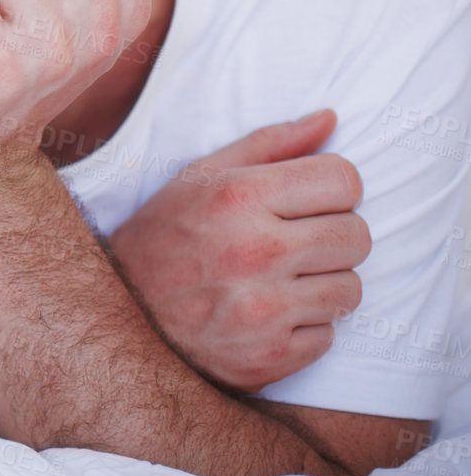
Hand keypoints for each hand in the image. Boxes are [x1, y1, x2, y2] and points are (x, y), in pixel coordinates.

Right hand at [110, 109, 368, 391]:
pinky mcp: (268, 357)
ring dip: (322, 285)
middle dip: (333, 236)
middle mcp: (253, 251)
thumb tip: (330, 118)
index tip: (309, 200)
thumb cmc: (163, 237)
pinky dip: (304, 328)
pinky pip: (328, 336)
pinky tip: (266, 316)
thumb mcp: (198, 176)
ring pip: (350, 290)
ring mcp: (262, 310)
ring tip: (279, 281)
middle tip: (294, 243)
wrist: (117, 316)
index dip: (332, 188)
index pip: (344, 180)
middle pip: (357, 236)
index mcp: (238, 197)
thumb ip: (268, 144)